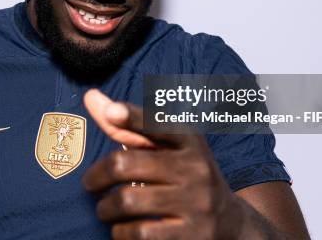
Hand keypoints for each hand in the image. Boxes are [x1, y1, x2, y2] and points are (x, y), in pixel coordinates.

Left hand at [83, 89, 245, 239]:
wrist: (231, 223)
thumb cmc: (183, 175)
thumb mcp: (165, 147)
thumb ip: (127, 125)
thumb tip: (91, 96)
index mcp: (189, 140)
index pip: (157, 123)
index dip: (133, 116)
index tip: (111, 111)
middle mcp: (195, 167)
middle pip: (127, 164)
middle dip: (97, 175)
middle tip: (89, 183)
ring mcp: (196, 202)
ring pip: (128, 200)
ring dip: (105, 207)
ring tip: (104, 208)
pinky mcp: (191, 235)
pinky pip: (140, 232)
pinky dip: (120, 232)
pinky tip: (121, 228)